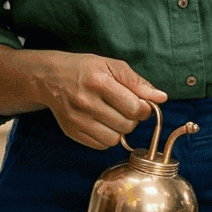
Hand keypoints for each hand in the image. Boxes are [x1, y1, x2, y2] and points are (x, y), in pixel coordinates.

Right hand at [35, 51, 166, 150]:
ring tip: (113, 116)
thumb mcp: (112, 66)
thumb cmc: (84, 69)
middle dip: (132, 119)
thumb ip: (138, 83)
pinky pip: (100, 145)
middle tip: (125, 108)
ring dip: (120, 130)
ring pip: (114, 139)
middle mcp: (85, 102)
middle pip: (126, 125)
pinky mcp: (71, 131)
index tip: (141, 104)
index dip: (144, 109)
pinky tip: (101, 123)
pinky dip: (106, 137)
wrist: (50, 77)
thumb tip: (161, 98)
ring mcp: (77, 119)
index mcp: (98, 82)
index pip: (134, 108)